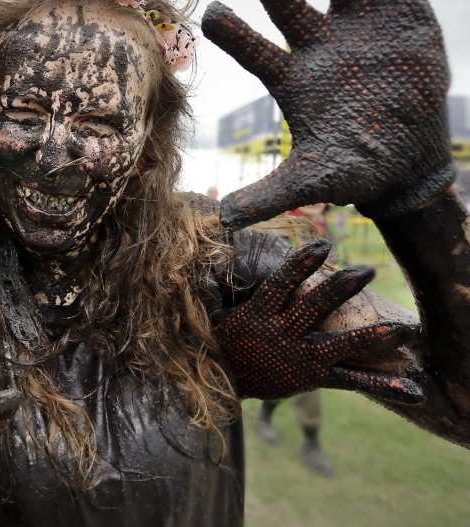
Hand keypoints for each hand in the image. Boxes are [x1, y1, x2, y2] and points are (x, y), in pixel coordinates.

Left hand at [202, 0, 453, 228]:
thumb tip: (224, 220)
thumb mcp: (313, 181)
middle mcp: (318, 41)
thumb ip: (270, 195)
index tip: (213, 14)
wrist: (408, 159)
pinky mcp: (403, 10)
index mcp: (292, 76)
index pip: (254, 50)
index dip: (235, 34)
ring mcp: (359, 21)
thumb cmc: (355, 168)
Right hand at [217, 239, 422, 402]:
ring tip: (401, 330)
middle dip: (340, 289)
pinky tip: (410, 389)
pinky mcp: (313, 378)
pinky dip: (381, 384)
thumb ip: (253, 287)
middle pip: (313, 309)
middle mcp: (280, 334)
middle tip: (367, 271)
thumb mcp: (232, 309)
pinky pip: (350, 380)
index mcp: (258, 314)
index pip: (281, 284)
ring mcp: (299, 357)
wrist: (221, 381)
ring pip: (339, 345)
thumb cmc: (230, 337)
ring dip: (372, 337)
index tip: (322, 244)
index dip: (301, 264)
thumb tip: (256, 251)